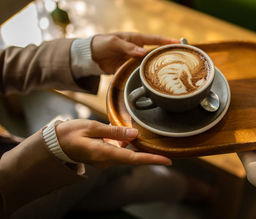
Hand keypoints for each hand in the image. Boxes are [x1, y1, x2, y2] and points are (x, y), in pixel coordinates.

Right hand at [55, 119, 171, 167]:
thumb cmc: (71, 133)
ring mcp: (105, 159)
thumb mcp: (92, 127)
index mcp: (105, 154)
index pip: (134, 159)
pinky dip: (125, 141)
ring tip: (141, 130)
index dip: (152, 159)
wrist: (55, 143)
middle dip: (149, 151)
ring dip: (135, 143)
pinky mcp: (103, 155)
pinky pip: (119, 149)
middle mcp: (107, 160)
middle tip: (164, 144)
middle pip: (134, 156)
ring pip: (127, 151)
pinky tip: (123, 130)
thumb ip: (114, 131)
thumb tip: (134, 134)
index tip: (168, 160)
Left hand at [91, 32, 178, 73]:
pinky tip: (155, 81)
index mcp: (135, 39)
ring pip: (150, 63)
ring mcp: (134, 59)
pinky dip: (147, 76)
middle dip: (167, 55)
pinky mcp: (129, 69)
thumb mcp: (113, 43)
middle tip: (181, 59)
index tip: (179, 43)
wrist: (89, 56)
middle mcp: (138, 49)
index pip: (155, 39)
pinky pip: (141, 72)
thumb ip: (128, 47)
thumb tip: (144, 53)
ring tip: (172, 71)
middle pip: (155, 52)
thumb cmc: (101, 44)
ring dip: (158, 67)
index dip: (167, 41)